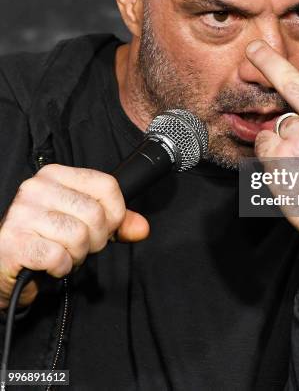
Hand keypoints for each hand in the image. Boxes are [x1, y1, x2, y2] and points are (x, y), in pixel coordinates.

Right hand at [0, 164, 148, 308]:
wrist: (4, 265)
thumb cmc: (44, 240)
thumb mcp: (82, 223)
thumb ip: (115, 223)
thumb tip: (142, 228)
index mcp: (55, 174)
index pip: (107, 185)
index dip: (116, 213)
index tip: (107, 227)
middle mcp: (37, 188)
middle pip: (96, 213)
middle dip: (97, 239)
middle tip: (81, 247)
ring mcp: (22, 213)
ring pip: (79, 235)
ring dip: (78, 255)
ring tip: (64, 254)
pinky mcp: (14, 242)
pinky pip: (59, 256)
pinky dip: (62, 267)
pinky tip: (51, 265)